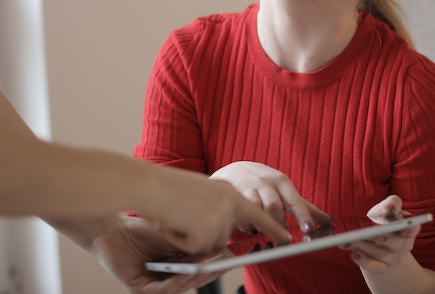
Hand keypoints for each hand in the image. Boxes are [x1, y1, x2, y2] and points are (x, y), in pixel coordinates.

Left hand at [90, 214, 222, 293]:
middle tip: (225, 261)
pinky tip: (188, 270)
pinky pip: (163, 290)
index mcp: (178, 268)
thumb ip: (194, 243)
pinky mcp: (140, 289)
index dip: (218, 265)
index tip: (233, 256)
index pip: (203, 271)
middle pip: (195, 281)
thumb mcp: (175, 236)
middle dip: (211, 271)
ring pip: (181, 286)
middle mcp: (168, 280)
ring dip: (197, 276)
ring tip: (210, 263)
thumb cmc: (142, 230)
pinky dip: (177, 281)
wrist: (112, 228)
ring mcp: (155, 286)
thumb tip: (222, 245)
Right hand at [141, 167, 292, 253]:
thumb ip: (218, 209)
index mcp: (230, 190)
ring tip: (176, 218)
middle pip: (224, 238)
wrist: (146, 183)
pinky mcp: (206, 229)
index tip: (288, 239)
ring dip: (189, 239)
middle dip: (204, 238)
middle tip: (185, 222)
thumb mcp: (201, 194)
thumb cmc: (165, 188)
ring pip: (208, 247)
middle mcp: (230, 201)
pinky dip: (180, 243)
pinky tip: (172, 224)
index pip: (259, 212)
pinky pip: (195, 251)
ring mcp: (220, 214)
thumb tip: (224, 233)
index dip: (274, 227)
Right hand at [210, 161, 330, 234]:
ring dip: (262, 225)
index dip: (303, 215)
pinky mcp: (233, 196)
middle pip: (274, 207)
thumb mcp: (285, 190)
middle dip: (280, 226)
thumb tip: (328, 220)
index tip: (310, 229)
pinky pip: (240, 215)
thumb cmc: (265, 182)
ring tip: (264, 232)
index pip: (295, 200)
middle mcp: (266, 183)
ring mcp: (248, 188)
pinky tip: (250, 226)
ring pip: (257, 211)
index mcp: (282, 182)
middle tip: (284, 241)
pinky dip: (247, 225)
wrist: (234, 170)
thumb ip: (304, 206)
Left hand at [342, 195, 419, 271]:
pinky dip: (364, 261)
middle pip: (395, 243)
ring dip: (365, 246)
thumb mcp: (387, 208)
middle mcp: (405, 244)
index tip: (400, 227)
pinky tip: (354, 254)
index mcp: (409, 228)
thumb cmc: (382, 219)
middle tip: (367, 234)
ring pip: (381, 254)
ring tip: (350, 240)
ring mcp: (395, 258)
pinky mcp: (383, 267)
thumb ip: (392, 203)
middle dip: (380, 238)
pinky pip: (375, 267)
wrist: (377, 238)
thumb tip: (389, 208)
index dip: (408, 228)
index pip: (412, 228)